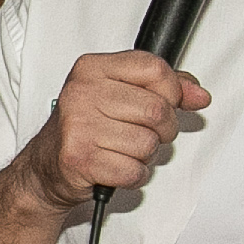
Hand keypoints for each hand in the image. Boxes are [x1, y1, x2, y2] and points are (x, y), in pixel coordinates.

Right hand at [0, 52, 209, 218]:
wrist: (45, 167)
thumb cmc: (85, 128)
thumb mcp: (120, 94)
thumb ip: (164, 88)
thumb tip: (198, 94)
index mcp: (92, 68)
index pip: (154, 69)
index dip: (172, 91)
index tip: (165, 103)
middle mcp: (82, 92)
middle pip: (158, 110)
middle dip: (162, 130)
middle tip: (141, 133)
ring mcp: (79, 126)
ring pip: (149, 143)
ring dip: (144, 155)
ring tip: (122, 150)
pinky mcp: (80, 159)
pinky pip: (134, 171)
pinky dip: (133, 175)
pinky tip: (115, 167)